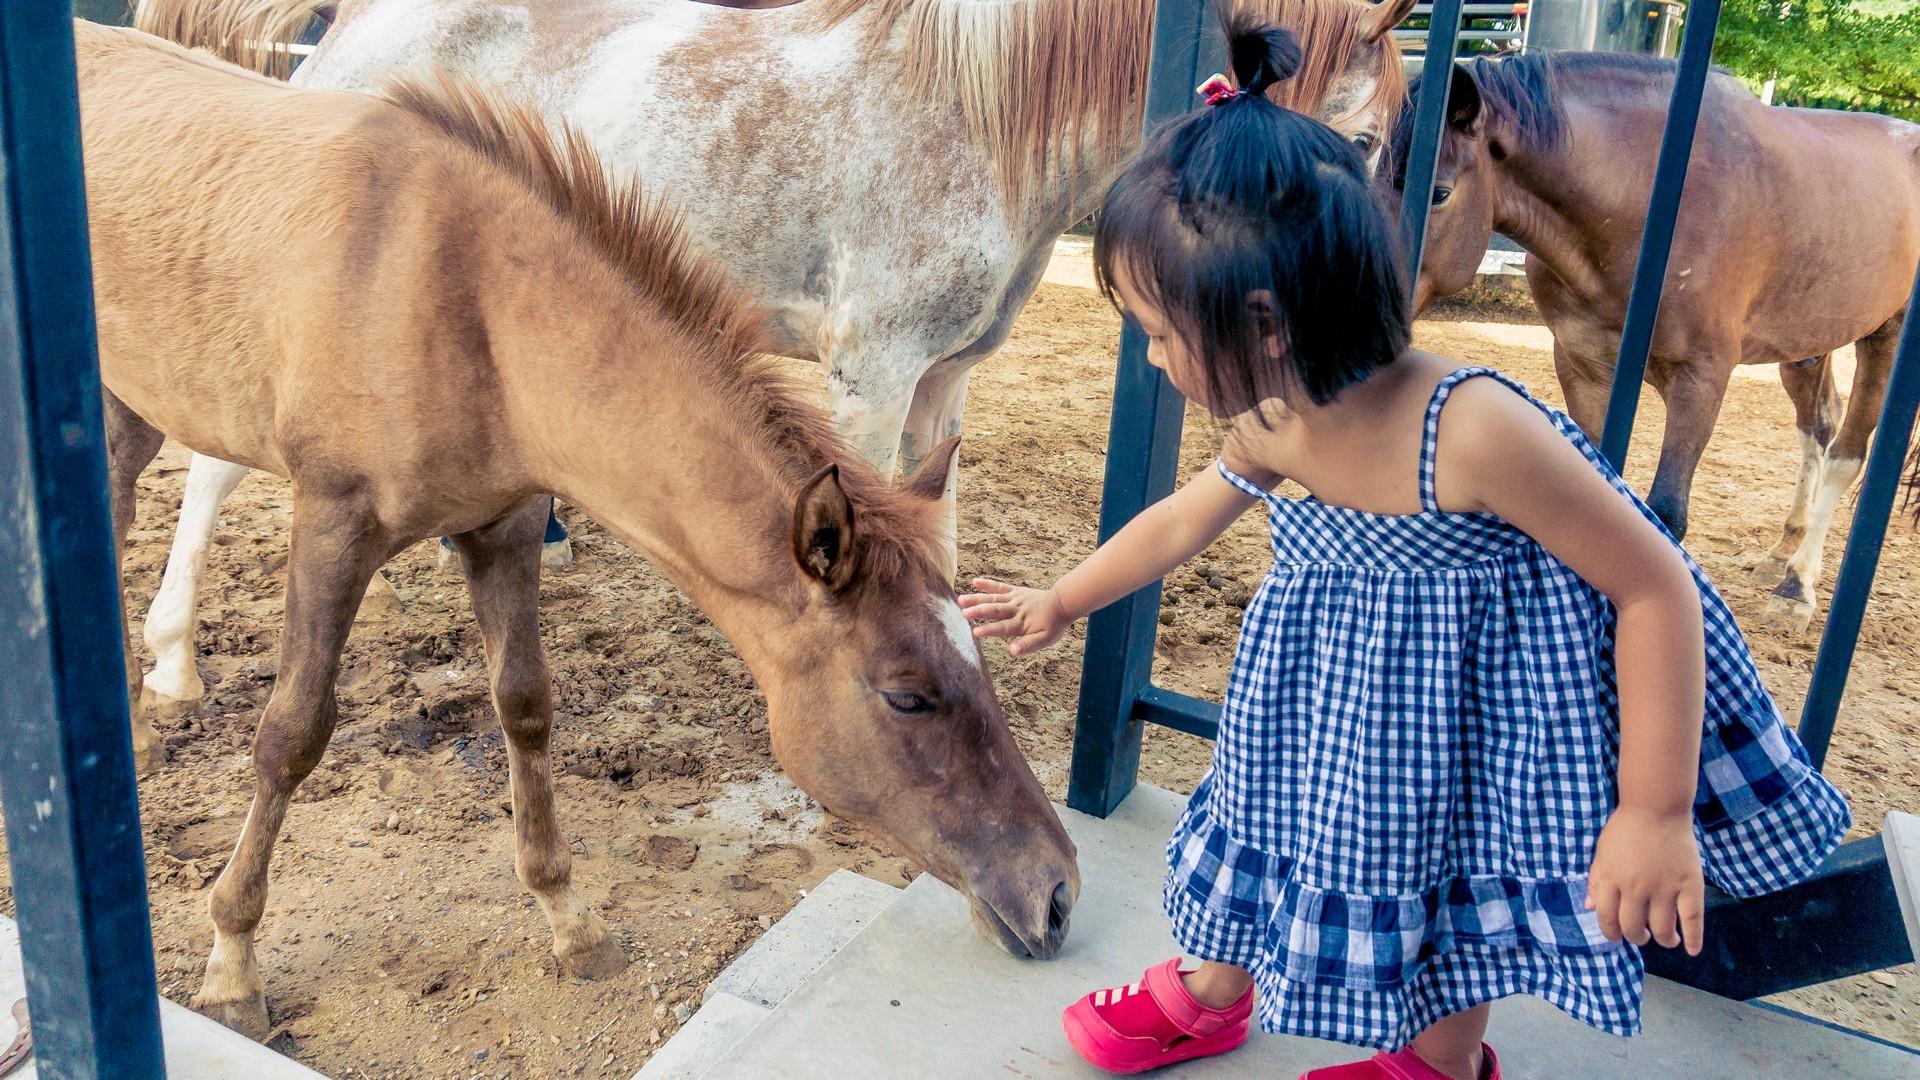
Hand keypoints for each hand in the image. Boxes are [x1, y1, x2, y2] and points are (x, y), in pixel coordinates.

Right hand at [957, 578, 1070, 656]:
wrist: (1063, 603)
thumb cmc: (1053, 625)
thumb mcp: (1044, 640)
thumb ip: (1027, 645)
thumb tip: (1012, 651)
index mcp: (1021, 624)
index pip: (1003, 628)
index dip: (989, 630)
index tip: (975, 632)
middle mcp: (1015, 610)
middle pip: (995, 611)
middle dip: (979, 612)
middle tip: (963, 613)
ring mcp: (1014, 599)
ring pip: (993, 598)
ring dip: (977, 599)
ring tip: (961, 599)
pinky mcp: (1015, 591)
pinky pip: (1000, 587)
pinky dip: (987, 584)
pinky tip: (975, 581)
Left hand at [1587, 805, 1704, 954]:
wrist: (1656, 807)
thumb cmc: (1626, 828)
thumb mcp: (1602, 852)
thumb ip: (1596, 880)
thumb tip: (1590, 908)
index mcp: (1611, 879)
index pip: (1606, 918)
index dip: (1611, 932)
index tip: (1617, 936)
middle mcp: (1635, 888)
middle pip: (1633, 927)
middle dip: (1636, 938)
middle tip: (1641, 937)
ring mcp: (1664, 888)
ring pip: (1662, 929)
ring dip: (1663, 940)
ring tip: (1666, 939)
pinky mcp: (1689, 885)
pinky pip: (1693, 919)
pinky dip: (1694, 938)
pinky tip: (1691, 949)